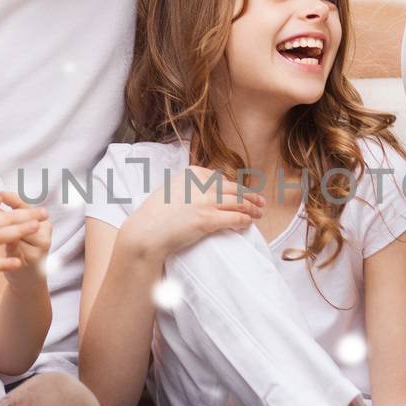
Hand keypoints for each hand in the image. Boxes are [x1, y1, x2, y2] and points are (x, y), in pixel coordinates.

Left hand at [0, 190, 51, 278]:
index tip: (2, 193)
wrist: (26, 278)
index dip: (15, 201)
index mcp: (44, 225)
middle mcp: (45, 235)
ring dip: (4, 231)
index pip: (27, 209)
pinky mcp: (32, 261)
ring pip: (18, 235)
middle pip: (24, 220)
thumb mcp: (21, 230)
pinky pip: (15, 250)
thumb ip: (14, 213)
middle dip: (7, 213)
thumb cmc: (21, 249)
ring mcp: (40, 249)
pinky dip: (3, 246)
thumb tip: (2, 194)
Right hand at [0, 196, 42, 276]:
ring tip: (36, 228)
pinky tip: (18, 261)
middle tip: (45, 213)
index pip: (0, 211)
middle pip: (3, 220)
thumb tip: (0, 198)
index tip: (38, 210)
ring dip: (18, 232)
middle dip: (26, 216)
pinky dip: (3, 262)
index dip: (21, 211)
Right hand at [121, 168, 263, 259]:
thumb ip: (190, 185)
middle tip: (260, 203)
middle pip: (234, 189)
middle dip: (250, 197)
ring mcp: (206, 202)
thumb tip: (208, 188)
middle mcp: (201, 184)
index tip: (242, 193)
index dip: (235, 188)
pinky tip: (248, 223)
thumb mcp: (172, 188)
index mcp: (192, 173)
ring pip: (239, 203)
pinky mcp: (208, 220)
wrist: (146, 232)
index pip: (221, 179)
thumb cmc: (155, 214)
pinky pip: (235, 218)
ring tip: (259, 213)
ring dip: (252, 209)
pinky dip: (245, 220)